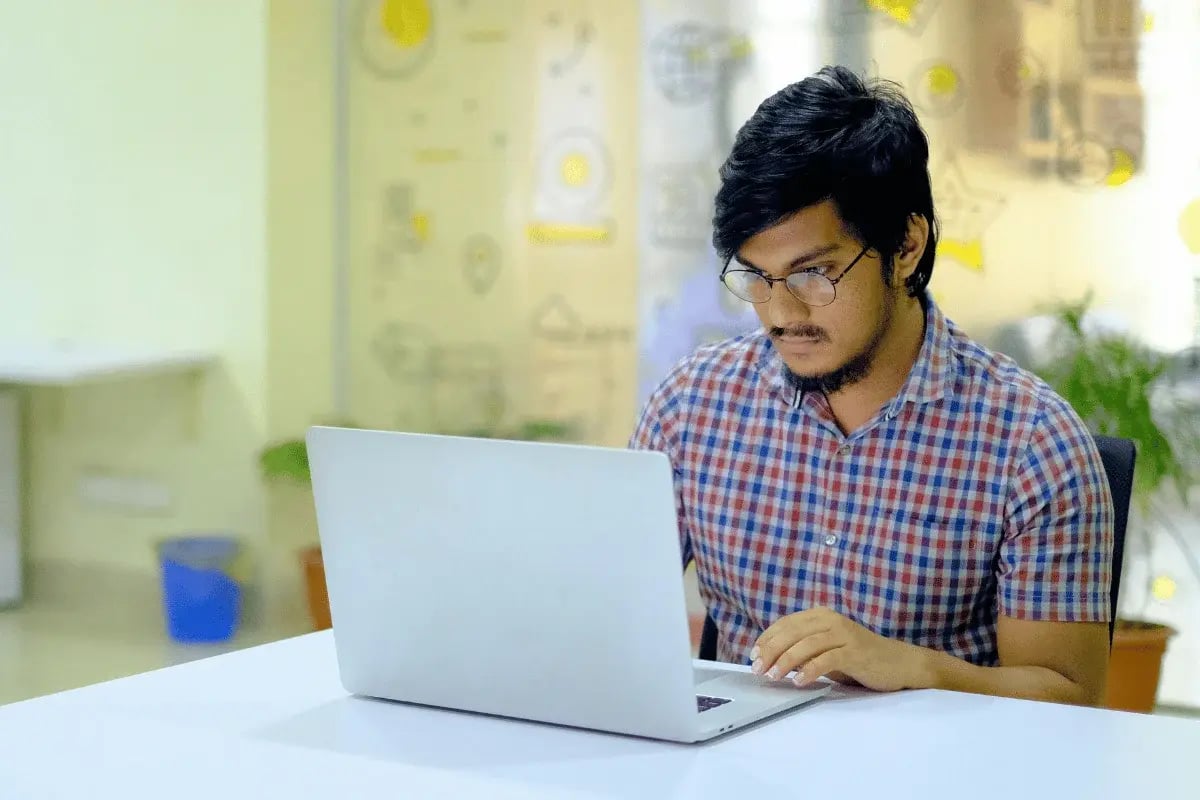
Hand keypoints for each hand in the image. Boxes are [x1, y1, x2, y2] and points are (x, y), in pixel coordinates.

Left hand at [751, 607, 927, 692]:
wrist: (898, 663)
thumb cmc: (857, 658)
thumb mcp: (825, 650)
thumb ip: (802, 651)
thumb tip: (771, 661)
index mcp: (820, 616)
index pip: (785, 623)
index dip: (767, 639)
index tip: (753, 656)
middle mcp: (831, 620)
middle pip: (792, 632)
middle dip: (771, 650)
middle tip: (757, 668)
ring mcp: (844, 634)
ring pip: (807, 644)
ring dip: (786, 661)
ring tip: (773, 676)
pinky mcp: (856, 651)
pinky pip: (827, 659)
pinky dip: (810, 670)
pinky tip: (799, 681)